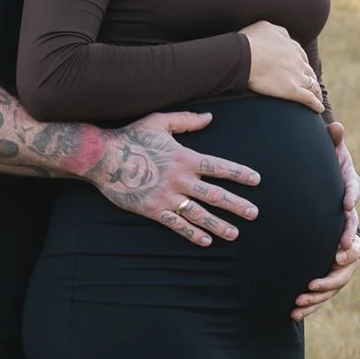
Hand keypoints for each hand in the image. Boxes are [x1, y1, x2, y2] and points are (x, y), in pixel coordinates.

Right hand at [90, 111, 260, 246]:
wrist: (103, 157)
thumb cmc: (131, 137)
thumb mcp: (159, 121)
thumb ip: (186, 120)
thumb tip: (209, 117)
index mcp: (185, 157)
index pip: (218, 166)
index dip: (239, 173)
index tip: (256, 180)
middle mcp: (180, 179)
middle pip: (215, 194)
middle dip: (236, 204)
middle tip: (254, 214)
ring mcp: (168, 196)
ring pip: (199, 214)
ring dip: (219, 225)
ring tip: (235, 234)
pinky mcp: (154, 210)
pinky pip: (177, 224)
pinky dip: (193, 234)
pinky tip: (206, 241)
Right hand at [243, 20, 324, 109]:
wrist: (244, 56)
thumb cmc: (249, 41)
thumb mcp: (265, 27)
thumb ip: (277, 31)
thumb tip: (281, 35)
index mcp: (290, 45)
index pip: (301, 55)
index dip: (302, 63)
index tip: (302, 68)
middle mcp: (297, 60)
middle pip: (308, 70)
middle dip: (312, 78)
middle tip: (312, 85)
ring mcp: (296, 75)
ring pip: (312, 85)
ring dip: (317, 92)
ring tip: (319, 99)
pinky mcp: (292, 90)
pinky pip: (309, 98)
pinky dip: (315, 104)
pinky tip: (318, 109)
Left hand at [291, 128, 359, 319]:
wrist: (321, 190)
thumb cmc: (326, 171)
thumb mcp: (330, 155)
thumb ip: (333, 143)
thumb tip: (336, 124)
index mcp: (347, 213)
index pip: (353, 226)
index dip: (348, 233)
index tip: (340, 245)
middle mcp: (346, 237)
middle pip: (349, 262)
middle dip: (335, 273)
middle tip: (315, 279)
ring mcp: (337, 255)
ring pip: (336, 281)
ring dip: (321, 293)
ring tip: (300, 298)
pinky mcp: (324, 268)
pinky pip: (322, 291)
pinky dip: (311, 304)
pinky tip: (292, 313)